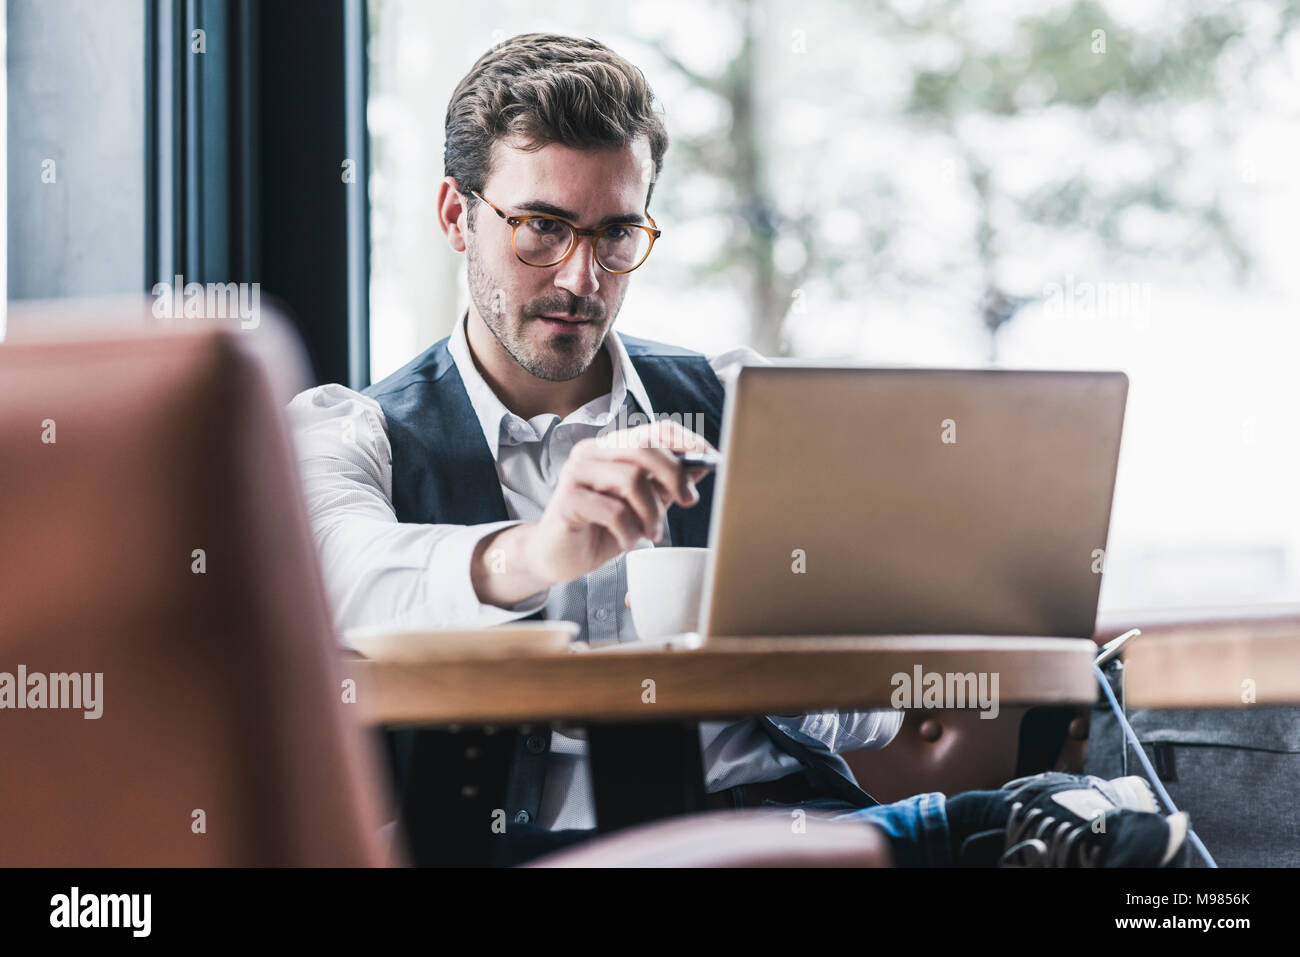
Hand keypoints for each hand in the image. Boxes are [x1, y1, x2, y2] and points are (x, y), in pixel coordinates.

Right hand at [473, 420, 714, 605]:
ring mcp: (576, 473)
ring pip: (631, 478)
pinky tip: (626, 541)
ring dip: (651, 512)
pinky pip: (613, 510)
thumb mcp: (643, 505)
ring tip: (650, 533)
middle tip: (687, 501)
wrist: (558, 557)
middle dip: (674, 475)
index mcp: (611, 448)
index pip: (655, 430)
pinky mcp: (568, 499)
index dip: (687, 442)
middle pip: (644, 447)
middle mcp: (592, 452)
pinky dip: (629, 531)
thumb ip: (667, 485)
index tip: (710, 460)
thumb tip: (703, 465)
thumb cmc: (600, 529)